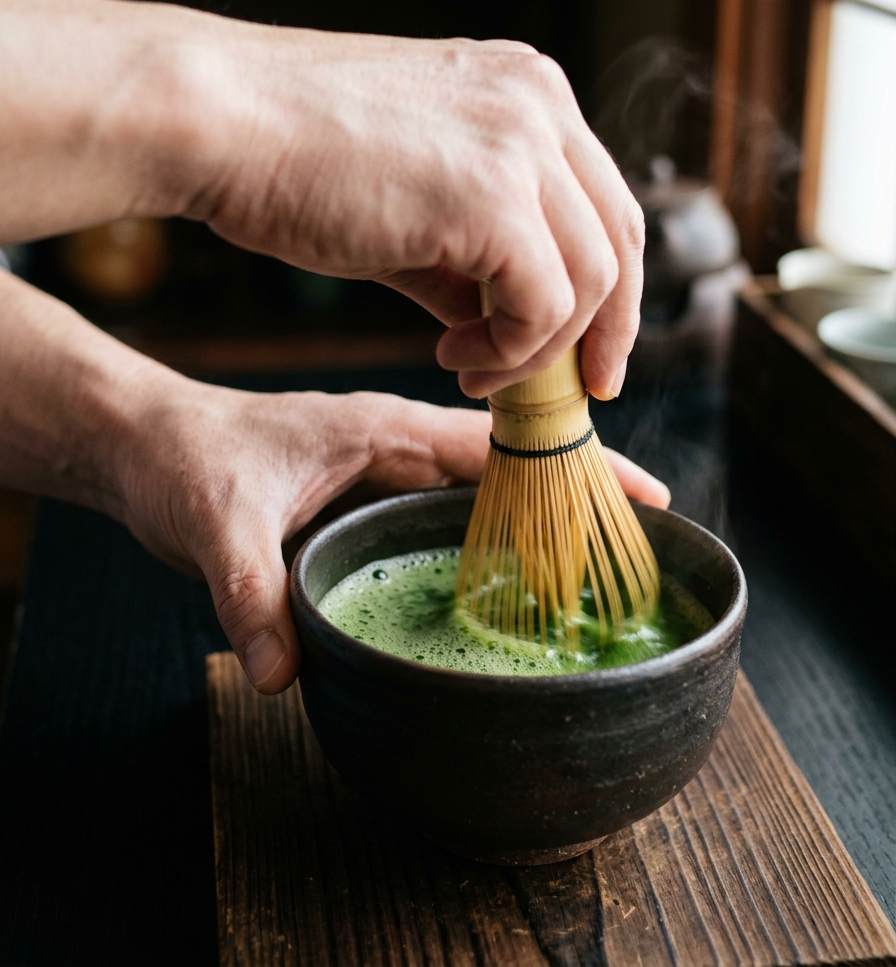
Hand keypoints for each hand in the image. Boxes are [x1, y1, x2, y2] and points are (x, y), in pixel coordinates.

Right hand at [1, 0, 643, 399]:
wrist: (214, 122)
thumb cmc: (290, 156)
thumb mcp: (410, 200)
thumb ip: (471, 256)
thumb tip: (502, 324)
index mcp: (526, 88)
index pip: (603, 200)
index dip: (607, 287)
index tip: (585, 353)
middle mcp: (539, 102)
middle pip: (620, 239)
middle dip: (605, 330)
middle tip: (575, 392)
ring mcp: (522, 142)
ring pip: (591, 280)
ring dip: (538, 348)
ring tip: (470, 368)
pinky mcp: (493, 196)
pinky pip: (546, 304)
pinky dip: (512, 351)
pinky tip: (454, 356)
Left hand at [113, 380, 669, 694]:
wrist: (147, 447)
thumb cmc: (185, 461)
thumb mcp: (215, 524)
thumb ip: (249, 593)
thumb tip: (285, 676)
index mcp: (384, 431)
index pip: (500, 444)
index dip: (575, 465)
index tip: (646, 492)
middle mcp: (397, 447)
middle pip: (512, 464)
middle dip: (580, 490)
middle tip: (648, 534)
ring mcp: (385, 471)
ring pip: (484, 489)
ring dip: (542, 513)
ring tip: (601, 558)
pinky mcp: (367, 498)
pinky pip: (448, 514)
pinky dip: (493, 536)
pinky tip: (512, 578)